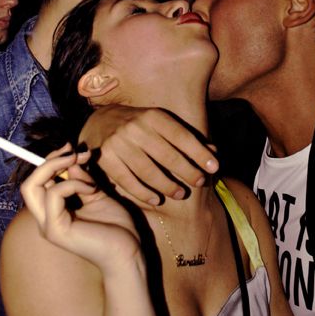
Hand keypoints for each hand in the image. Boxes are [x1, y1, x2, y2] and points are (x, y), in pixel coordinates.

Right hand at [20, 146, 141, 275]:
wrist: (128, 252)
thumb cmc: (116, 227)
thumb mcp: (97, 195)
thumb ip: (82, 179)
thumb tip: (71, 160)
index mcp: (53, 213)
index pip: (38, 182)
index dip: (51, 161)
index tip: (72, 147)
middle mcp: (45, 220)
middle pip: (28, 183)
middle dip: (49, 161)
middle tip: (73, 152)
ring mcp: (48, 226)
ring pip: (31, 187)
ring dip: (59, 168)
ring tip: (85, 169)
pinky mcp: (56, 230)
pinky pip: (54, 195)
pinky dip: (72, 184)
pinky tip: (92, 189)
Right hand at [80, 106, 218, 205]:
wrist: (99, 122)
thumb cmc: (140, 126)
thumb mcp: (162, 124)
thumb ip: (186, 138)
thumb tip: (214, 152)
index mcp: (153, 116)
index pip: (182, 137)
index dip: (199, 153)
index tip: (214, 167)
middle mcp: (136, 128)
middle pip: (167, 155)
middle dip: (188, 171)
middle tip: (200, 183)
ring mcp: (119, 144)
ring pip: (148, 171)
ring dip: (168, 185)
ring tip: (180, 193)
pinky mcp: (106, 159)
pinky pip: (128, 181)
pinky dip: (144, 192)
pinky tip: (157, 199)